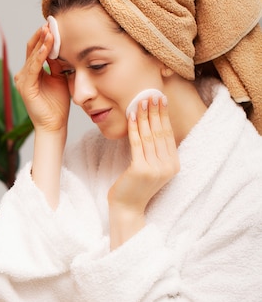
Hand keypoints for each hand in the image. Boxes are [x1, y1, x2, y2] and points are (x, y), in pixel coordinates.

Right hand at [14, 24, 69, 132]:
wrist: (54, 124)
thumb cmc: (58, 104)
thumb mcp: (60, 77)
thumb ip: (58, 63)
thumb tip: (61, 46)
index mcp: (32, 71)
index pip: (36, 48)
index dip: (45, 36)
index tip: (55, 23)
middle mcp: (24, 73)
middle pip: (31, 48)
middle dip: (42, 34)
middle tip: (51, 21)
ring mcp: (23, 80)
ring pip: (32, 55)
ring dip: (41, 42)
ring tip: (49, 29)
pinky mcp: (25, 87)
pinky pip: (33, 67)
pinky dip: (40, 55)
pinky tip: (47, 45)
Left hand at [108, 95, 179, 247]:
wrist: (127, 208)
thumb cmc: (135, 187)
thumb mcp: (150, 167)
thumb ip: (155, 151)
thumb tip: (150, 126)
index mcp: (174, 164)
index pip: (168, 134)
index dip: (163, 116)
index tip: (159, 99)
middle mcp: (168, 166)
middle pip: (160, 132)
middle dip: (155, 111)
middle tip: (151, 94)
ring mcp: (156, 168)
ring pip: (149, 136)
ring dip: (144, 116)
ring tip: (140, 100)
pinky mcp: (141, 170)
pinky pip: (137, 144)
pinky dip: (134, 128)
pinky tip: (131, 116)